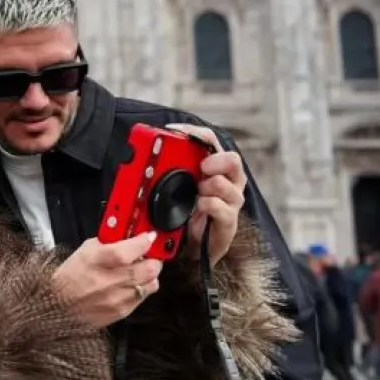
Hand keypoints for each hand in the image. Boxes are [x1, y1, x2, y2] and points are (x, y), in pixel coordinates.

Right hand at [52, 232, 164, 327]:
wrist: (57, 306)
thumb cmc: (70, 276)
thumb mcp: (86, 249)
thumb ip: (110, 241)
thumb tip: (128, 235)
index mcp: (103, 259)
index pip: (137, 246)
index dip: (147, 240)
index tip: (149, 237)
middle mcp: (113, 279)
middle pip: (152, 267)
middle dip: (153, 258)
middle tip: (148, 254)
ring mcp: (119, 297)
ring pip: (152, 283)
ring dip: (149, 275)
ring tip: (138, 271)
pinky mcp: (122, 311)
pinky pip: (143, 297)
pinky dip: (141, 289)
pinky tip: (129, 285)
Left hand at [166, 123, 247, 265]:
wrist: (197, 247)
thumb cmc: (190, 212)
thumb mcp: (180, 186)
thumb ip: (172, 169)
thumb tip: (147, 153)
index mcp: (217, 167)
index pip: (211, 141)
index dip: (196, 133)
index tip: (175, 131)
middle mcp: (230, 181)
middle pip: (232, 159)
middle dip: (213, 160)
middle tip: (200, 167)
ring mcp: (232, 200)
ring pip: (223, 183)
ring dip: (205, 186)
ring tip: (196, 193)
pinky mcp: (229, 220)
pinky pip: (217, 205)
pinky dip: (205, 204)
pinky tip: (198, 207)